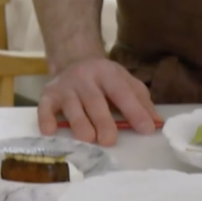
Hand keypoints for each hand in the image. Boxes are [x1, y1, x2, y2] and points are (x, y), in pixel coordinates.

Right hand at [37, 55, 162, 146]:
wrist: (72, 60)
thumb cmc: (104, 80)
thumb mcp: (125, 82)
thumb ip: (141, 102)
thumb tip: (157, 124)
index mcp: (108, 73)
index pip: (122, 92)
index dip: (134, 110)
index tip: (146, 129)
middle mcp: (85, 77)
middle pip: (95, 100)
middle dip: (102, 120)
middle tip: (109, 140)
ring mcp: (65, 86)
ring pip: (71, 106)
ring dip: (79, 123)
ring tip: (88, 139)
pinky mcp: (48, 95)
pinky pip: (45, 107)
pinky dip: (46, 119)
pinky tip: (50, 131)